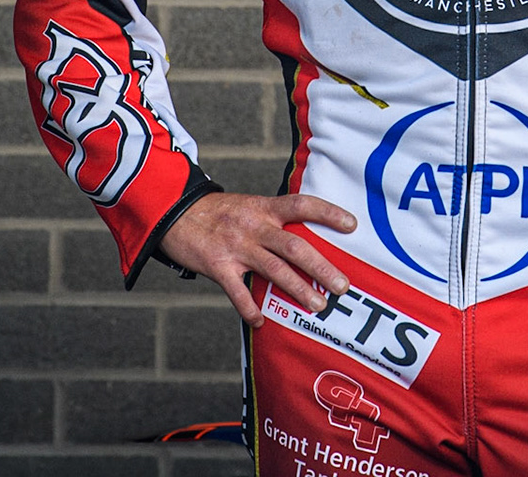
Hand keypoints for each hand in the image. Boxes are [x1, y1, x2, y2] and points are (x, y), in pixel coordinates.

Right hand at [158, 192, 356, 326]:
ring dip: (298, 289)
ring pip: (274, 270)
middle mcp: (254, 226)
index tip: (352, 225)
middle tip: (343, 286)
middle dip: (321, 267)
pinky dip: (250, 309)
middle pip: (294, 246)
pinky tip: (261, 322)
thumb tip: (308, 240)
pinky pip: (237, 291)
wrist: (175, 212)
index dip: (328, 213)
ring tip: (318, 306)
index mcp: (264, 208)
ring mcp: (236, 246)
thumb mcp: (249, 207)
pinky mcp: (217, 265)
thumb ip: (274, 221)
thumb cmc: (219, 214)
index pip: (302, 205)